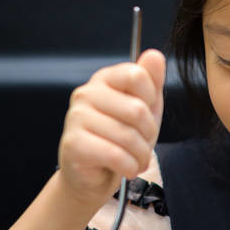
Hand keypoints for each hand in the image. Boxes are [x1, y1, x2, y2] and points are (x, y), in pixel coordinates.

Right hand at [56, 49, 165, 206]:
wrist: (95, 174)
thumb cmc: (120, 138)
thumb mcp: (144, 107)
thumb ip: (151, 81)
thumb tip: (155, 55)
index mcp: (104, 79)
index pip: (137, 75)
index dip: (151, 100)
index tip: (146, 115)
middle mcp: (86, 93)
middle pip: (136, 110)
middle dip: (149, 135)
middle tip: (143, 145)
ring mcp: (76, 118)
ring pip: (127, 136)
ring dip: (140, 156)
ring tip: (136, 160)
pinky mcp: (74, 144)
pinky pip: (115, 155)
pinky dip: (129, 167)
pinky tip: (127, 169)